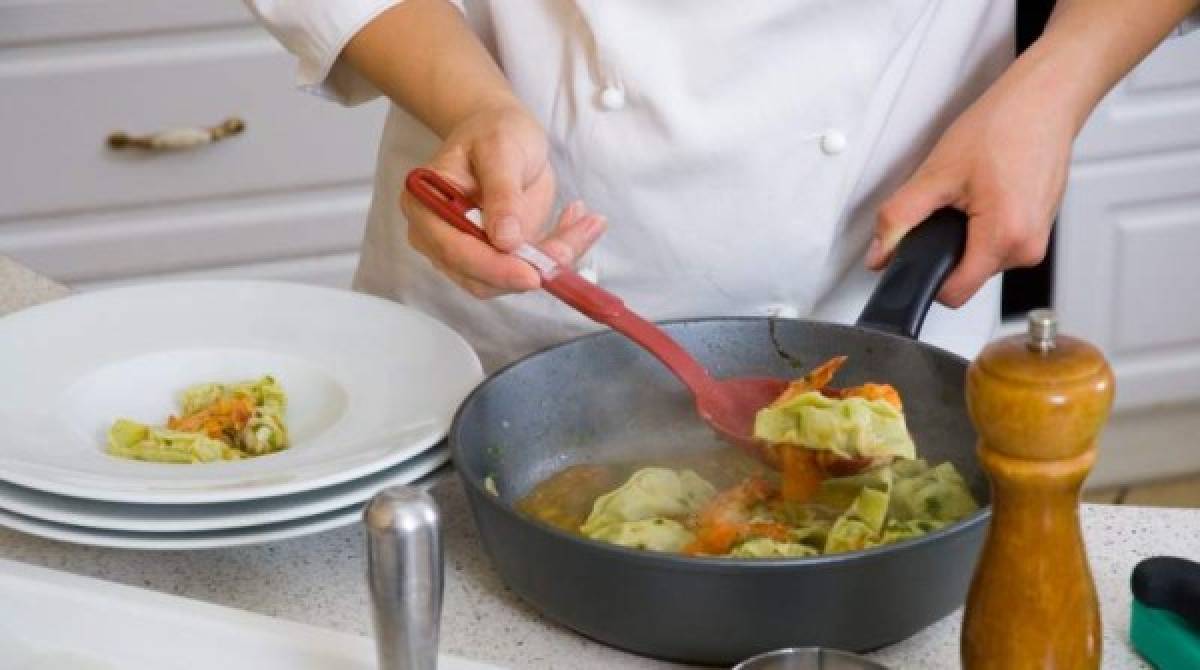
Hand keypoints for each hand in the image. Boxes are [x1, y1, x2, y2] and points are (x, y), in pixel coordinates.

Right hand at [401, 104, 605, 297]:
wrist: (501, 131)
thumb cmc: (492, 131)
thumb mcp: (500, 149)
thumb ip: (502, 193)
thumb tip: (505, 240)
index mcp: (427, 206)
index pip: (455, 251)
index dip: (494, 268)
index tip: (532, 274)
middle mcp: (441, 237)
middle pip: (481, 277)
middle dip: (530, 267)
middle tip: (570, 246)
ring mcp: (469, 251)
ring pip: (511, 279)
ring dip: (553, 259)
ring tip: (587, 224)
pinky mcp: (498, 256)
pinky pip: (531, 268)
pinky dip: (560, 252)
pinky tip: (580, 224)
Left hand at [867, 77, 1073, 307]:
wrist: (1045, 99)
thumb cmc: (1005, 126)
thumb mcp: (936, 174)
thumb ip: (899, 219)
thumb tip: (880, 253)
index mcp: (1005, 239)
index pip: (953, 294)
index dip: (925, 278)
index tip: (913, 254)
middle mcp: (1028, 248)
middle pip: (966, 276)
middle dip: (945, 248)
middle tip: (945, 205)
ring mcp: (1037, 239)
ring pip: (980, 259)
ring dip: (964, 235)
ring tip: (969, 194)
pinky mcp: (1038, 227)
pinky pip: (998, 242)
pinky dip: (982, 224)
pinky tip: (985, 193)